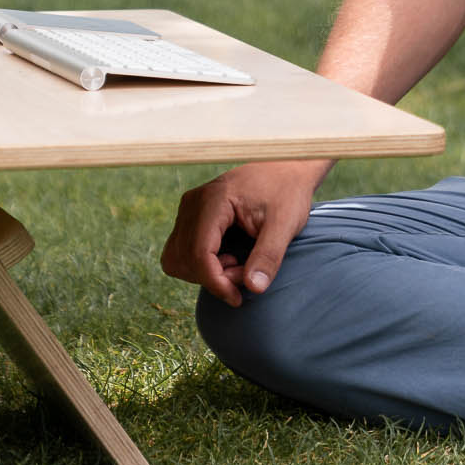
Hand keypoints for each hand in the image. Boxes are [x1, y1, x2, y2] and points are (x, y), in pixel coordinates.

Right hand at [160, 159, 326, 305]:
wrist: (284, 167)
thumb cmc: (287, 192)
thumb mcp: (286, 223)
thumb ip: (269, 255)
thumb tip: (254, 288)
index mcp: (215, 199)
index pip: (199, 253)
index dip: (216, 283)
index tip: (239, 298)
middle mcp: (193, 202)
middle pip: (185, 259)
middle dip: (214, 277)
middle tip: (247, 272)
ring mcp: (188, 209)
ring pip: (177, 259)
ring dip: (205, 273)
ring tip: (238, 264)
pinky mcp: (190, 216)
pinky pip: (181, 252)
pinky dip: (200, 265)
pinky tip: (227, 258)